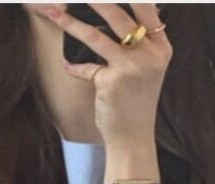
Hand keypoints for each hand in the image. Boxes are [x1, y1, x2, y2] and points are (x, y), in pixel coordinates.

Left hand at [39, 3, 170, 148]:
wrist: (133, 138)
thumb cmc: (136, 103)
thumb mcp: (146, 69)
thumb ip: (139, 43)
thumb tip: (111, 11)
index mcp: (161, 47)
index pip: (146, 6)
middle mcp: (150, 54)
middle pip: (118, 14)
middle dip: (95, 0)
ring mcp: (131, 67)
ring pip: (95, 35)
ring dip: (70, 22)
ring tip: (54, 11)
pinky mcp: (112, 81)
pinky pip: (86, 66)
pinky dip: (75, 67)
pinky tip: (69, 67)